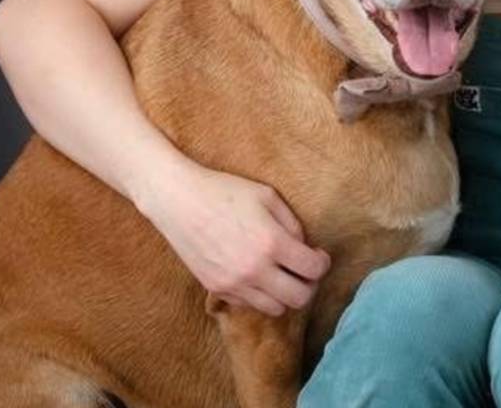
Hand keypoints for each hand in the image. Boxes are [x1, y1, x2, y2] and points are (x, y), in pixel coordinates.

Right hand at [138, 163, 331, 315]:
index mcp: (271, 243)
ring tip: (281, 275)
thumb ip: (292, 224)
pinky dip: (259, 295)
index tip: (318, 255)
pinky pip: (249, 304)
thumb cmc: (224, 191)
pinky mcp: (216, 289)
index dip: (323, 263)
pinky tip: (256, 275)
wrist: (178, 200)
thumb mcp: (267, 196)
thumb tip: (303, 247)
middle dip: (309, 284)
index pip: (314, 270)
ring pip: (275, 308)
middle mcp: (254, 269)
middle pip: (299, 298)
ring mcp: (234, 283)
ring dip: (284, 294)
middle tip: (304, 270)